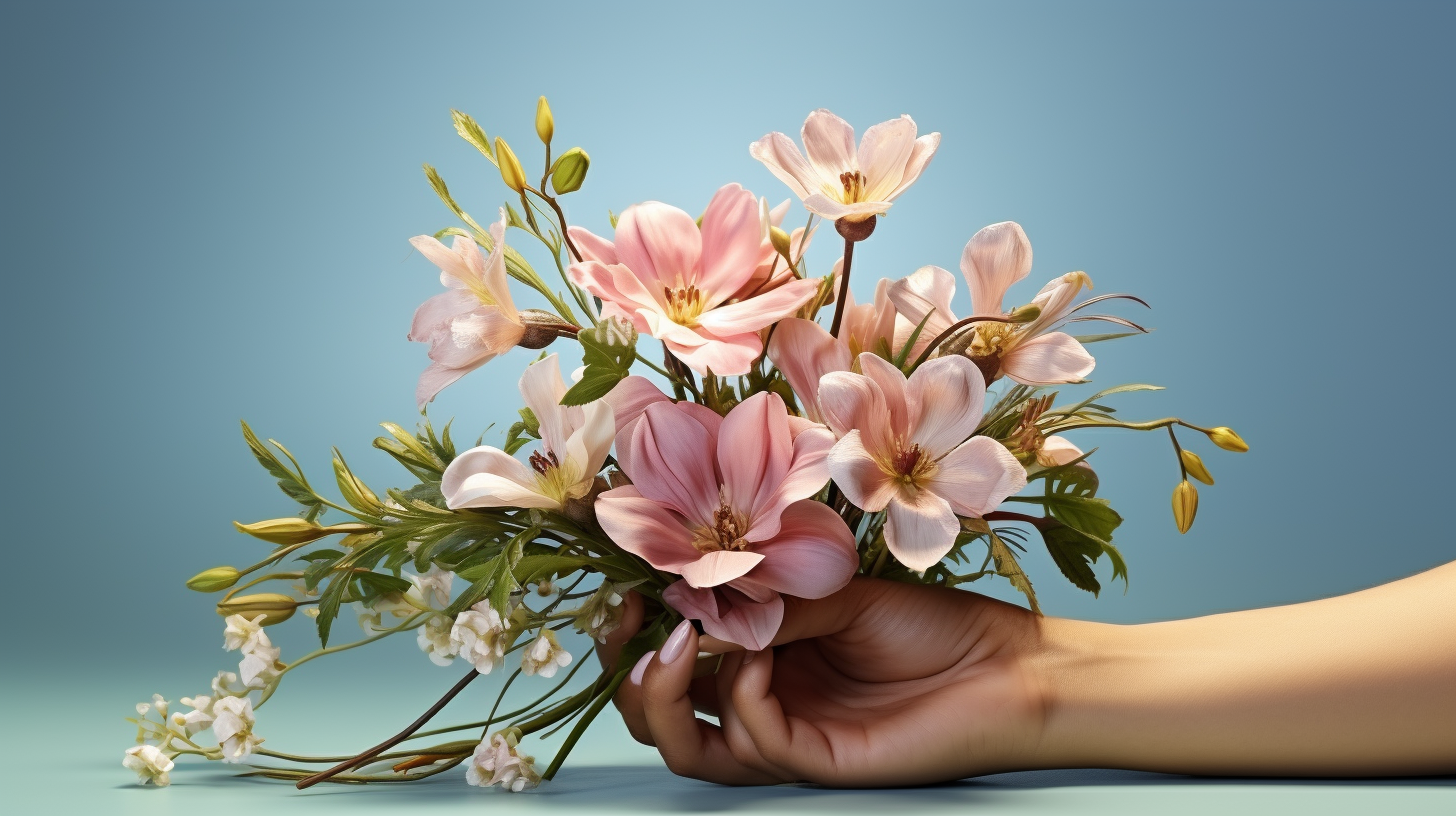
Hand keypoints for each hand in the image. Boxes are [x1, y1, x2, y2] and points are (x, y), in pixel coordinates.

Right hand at [596, 577, 1048, 785]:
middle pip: (661, 716)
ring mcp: (786, 737)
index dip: (635, 631)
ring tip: (677, 646)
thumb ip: (765, 594)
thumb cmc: (929, 624)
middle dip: (631, 673)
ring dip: (669, 695)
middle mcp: (760, 702)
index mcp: (756, 658)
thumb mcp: (834, 589)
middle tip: (630, 624)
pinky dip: (744, 697)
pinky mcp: (818, 760)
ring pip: (691, 747)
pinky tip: (761, 656)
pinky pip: (755, 743)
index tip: (623, 588)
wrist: (1006, 665)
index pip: (671, 659)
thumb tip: (691, 589)